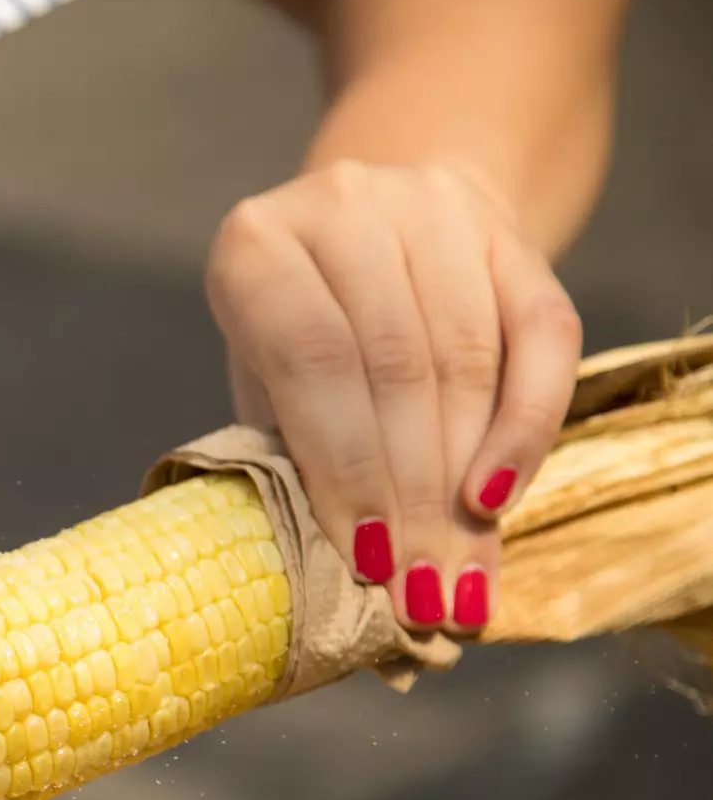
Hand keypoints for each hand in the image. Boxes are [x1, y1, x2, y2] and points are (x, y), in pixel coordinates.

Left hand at [203, 160, 582, 634]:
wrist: (374, 227)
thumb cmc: (296, 330)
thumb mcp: (262, 380)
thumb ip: (288, 451)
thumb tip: (338, 572)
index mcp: (257, 245)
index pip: (312, 364)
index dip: (344, 468)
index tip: (365, 560)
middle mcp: (345, 207)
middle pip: (396, 370)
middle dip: (409, 496)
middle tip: (417, 592)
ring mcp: (435, 210)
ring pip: (467, 360)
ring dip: (462, 483)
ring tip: (456, 575)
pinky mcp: (510, 235)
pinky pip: (542, 339)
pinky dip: (524, 430)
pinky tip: (497, 503)